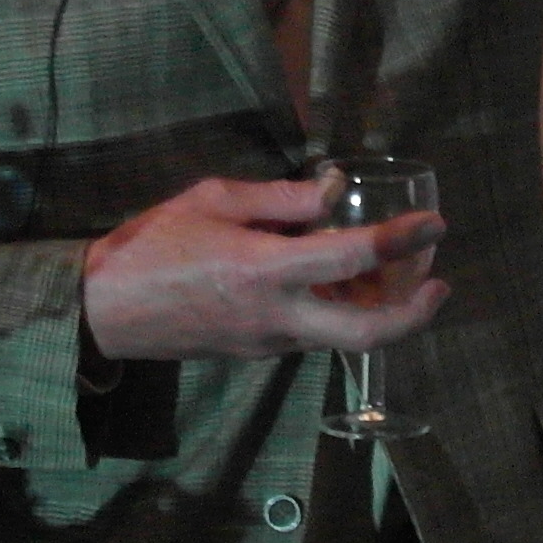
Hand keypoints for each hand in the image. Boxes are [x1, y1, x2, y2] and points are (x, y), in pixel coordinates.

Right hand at [78, 170, 450, 361]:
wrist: (104, 310)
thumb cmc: (152, 244)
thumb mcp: (214, 199)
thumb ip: (282, 198)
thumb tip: (334, 189)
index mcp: (264, 270)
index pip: (352, 256)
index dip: (402, 240)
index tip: (433, 224)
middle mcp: (276, 317)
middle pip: (368, 333)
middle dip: (415, 312)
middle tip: (438, 282)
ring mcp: (270, 343)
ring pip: (344, 335)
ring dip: (378, 308)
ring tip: (389, 270)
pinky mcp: (260, 353)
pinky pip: (315, 334)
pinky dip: (340, 310)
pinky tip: (339, 280)